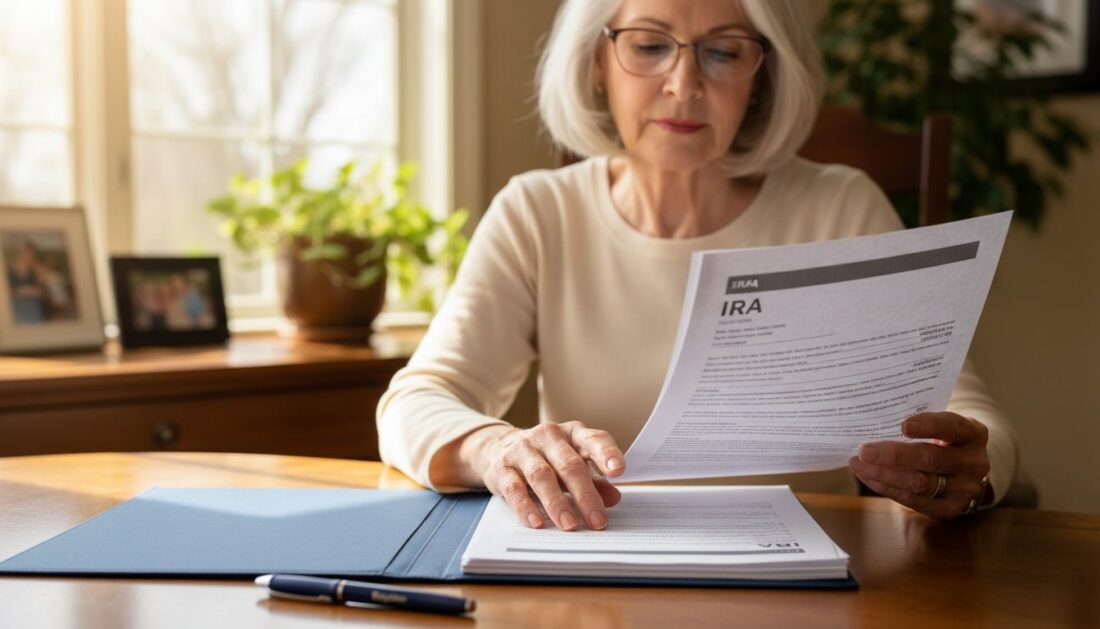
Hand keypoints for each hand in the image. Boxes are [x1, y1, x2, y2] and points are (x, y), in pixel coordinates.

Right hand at [470, 421, 624, 530]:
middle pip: (569, 465)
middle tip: (597, 521)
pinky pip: (514, 487)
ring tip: (569, 525)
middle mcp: (548, 436)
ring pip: (542, 476)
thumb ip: (594, 481)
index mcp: (572, 433)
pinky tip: (536, 522)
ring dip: (557, 503)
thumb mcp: (572, 464)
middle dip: (585, 495)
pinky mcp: (501, 467)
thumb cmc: (546, 458)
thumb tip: (614, 498)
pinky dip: (526, 506)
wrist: (499, 447)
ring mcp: (523, 449)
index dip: (606, 454)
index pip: (593, 440)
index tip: (618, 471)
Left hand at [849, 412, 989, 518]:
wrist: (963, 466)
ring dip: (884, 474)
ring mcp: (965, 488)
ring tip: (859, 464)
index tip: (903, 425)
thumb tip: (873, 423)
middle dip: (894, 455)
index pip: (952, 427)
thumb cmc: (943, 437)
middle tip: (865, 450)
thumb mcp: (940, 424)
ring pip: (920, 483)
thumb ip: (918, 422)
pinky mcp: (951, 508)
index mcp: (974, 433)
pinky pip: (915, 501)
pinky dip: (888, 489)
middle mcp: (974, 462)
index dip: (928, 426)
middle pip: (932, 459)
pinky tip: (870, 478)